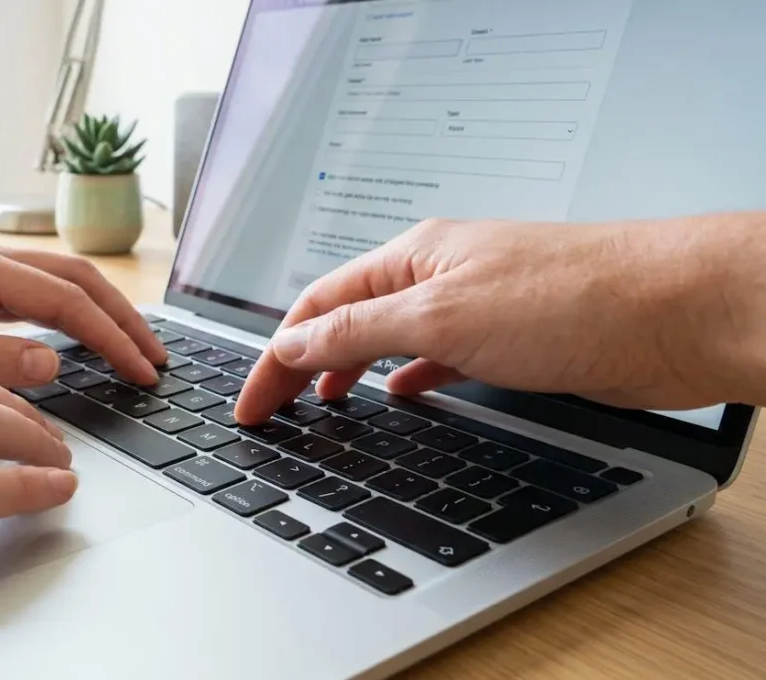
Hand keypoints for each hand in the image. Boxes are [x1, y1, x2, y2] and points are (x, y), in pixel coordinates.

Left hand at [0, 240, 168, 385]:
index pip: (63, 297)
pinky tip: (80, 346)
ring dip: (99, 315)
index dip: (110, 336)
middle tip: (156, 361)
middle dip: (121, 318)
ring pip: (56, 283)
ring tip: (133, 352)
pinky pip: (30, 298)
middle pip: (74, 278)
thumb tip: (52, 363)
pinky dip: (67, 318)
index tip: (141, 371)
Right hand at [236, 213, 765, 423]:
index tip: (251, 403)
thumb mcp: (441, 317)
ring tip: (322, 404)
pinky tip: (402, 396)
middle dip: (301, 363)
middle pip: (346, 320)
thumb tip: (290, 345)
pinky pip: (437, 355)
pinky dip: (408, 377)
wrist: (675, 313)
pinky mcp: (511, 339)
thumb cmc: (574, 296)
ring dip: (349, 369)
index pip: (316, 307)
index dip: (274, 358)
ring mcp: (476, 307)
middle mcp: (439, 277)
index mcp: (411, 259)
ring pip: (390, 338)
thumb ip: (358, 333)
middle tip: (273, 410)